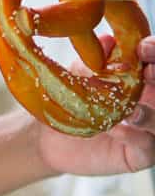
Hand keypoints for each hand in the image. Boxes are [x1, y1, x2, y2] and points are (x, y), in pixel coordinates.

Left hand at [35, 34, 154, 176]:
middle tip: (147, 73)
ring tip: (131, 110)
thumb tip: (108, 40)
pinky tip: (116, 129)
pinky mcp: (140, 155)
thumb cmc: (72, 99)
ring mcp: (150, 130)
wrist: (50, 135)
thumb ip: (97, 58)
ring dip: (152, 113)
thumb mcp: (80, 74)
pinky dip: (135, 137)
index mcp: (143, 77)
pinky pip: (148, 147)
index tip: (143, 47)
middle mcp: (152, 102)